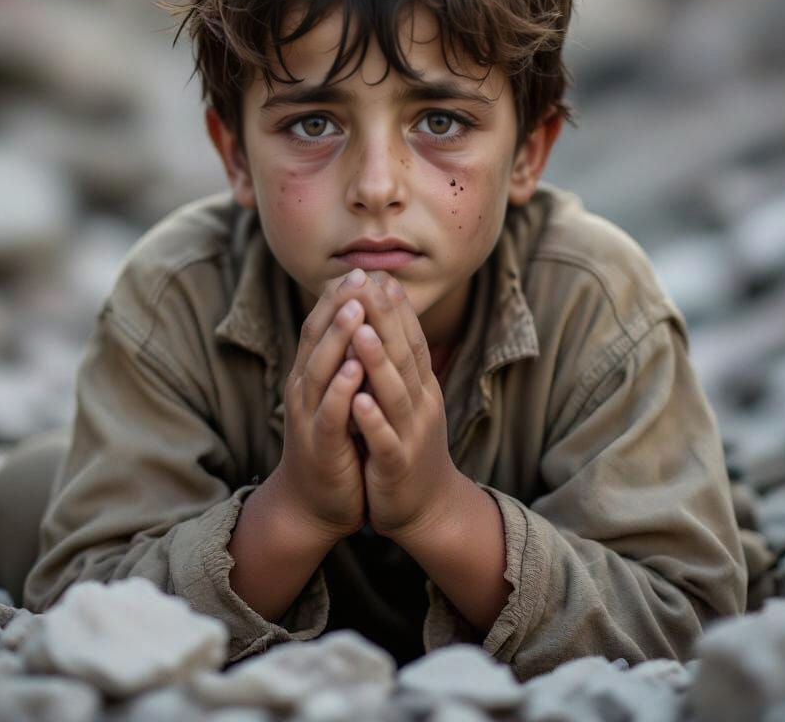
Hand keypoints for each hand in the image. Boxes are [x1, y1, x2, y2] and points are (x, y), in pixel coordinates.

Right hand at [274, 270, 371, 541]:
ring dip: (337, 338)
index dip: (338, 297)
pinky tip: (354, 370)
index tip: (361, 269)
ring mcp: (307, 417)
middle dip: (337, 306)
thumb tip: (360, 318)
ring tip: (355, 310)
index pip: (320, 325)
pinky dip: (340, 390)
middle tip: (358, 275)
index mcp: (310, 375)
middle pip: (315, 338)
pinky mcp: (318, 445)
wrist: (314, 504)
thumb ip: (344, 360)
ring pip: (319, 370)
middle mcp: (303, 389)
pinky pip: (329, 414)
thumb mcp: (339, 395)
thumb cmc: (334, 445)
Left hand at [347, 274, 459, 540]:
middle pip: (405, 356)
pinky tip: (357, 401)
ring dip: (377, 361)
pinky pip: (383, 440)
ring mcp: (410, 435)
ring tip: (359, 331)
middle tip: (370, 285)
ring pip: (394, 393)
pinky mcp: (396, 465)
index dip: (398, 309)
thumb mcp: (408, 400)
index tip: (382, 275)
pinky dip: (371, 419)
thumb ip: (400, 365)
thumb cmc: (408, 447)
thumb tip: (389, 320)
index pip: (412, 340)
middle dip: (386, 320)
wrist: (427, 509)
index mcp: (421, 388)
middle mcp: (421, 405)